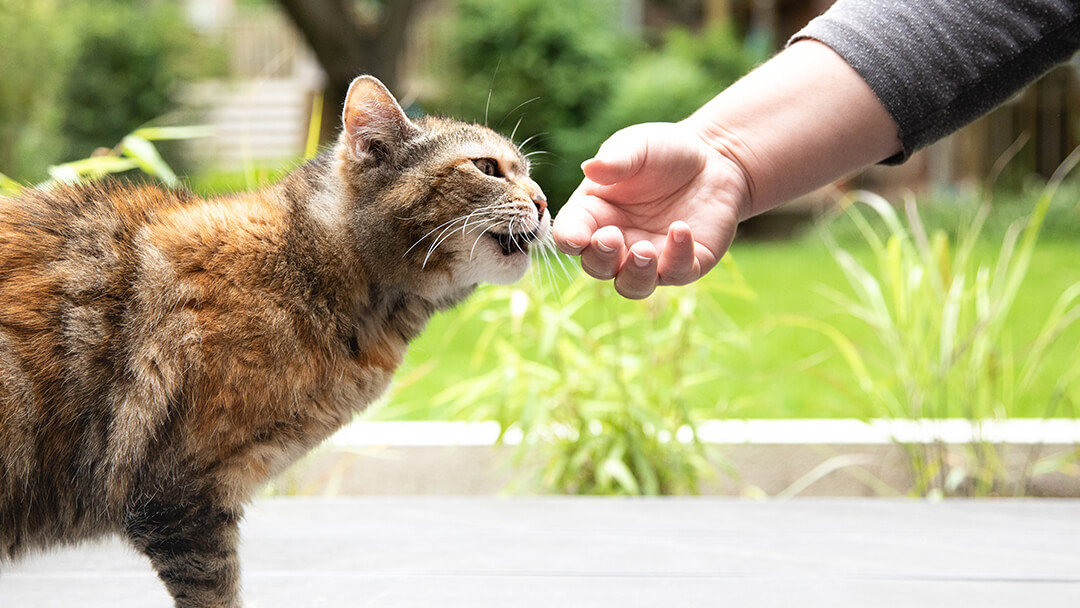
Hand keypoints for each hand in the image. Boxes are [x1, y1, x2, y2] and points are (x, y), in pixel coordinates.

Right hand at [553, 121, 749, 298]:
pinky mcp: (685, 264)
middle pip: (596, 267)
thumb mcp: (637, 145)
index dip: (569, 240)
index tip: (578, 237)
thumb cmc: (665, 151)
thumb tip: (590, 168)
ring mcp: (650, 258)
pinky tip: (681, 229)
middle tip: (612, 238)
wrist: (715, 159)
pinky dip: (678, 257)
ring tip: (644, 251)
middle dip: (601, 259)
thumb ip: (615, 158)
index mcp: (593, 214)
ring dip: (635, 274)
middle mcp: (618, 242)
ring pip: (632, 285)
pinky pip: (677, 273)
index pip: (570, 236)